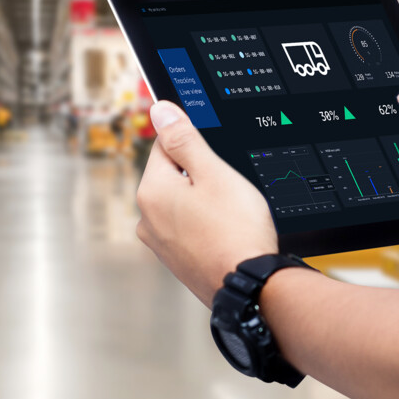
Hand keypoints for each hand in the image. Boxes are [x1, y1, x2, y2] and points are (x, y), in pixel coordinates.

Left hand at [136, 101, 277, 305]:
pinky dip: (207, 227)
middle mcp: (147, 218)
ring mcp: (160, 244)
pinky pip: (190, 229)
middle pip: (174, 176)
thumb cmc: (236, 230)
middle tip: (229, 192)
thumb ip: (184, 139)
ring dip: (205, 203)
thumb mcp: (213, 173)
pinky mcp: (176, 261)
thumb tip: (160, 110)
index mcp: (151, 191)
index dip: (196, 147)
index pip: (165, 146)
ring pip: (184, 204)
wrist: (251, 287)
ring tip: (231, 216)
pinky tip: (227, 234)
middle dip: (201, 177)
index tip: (216, 161)